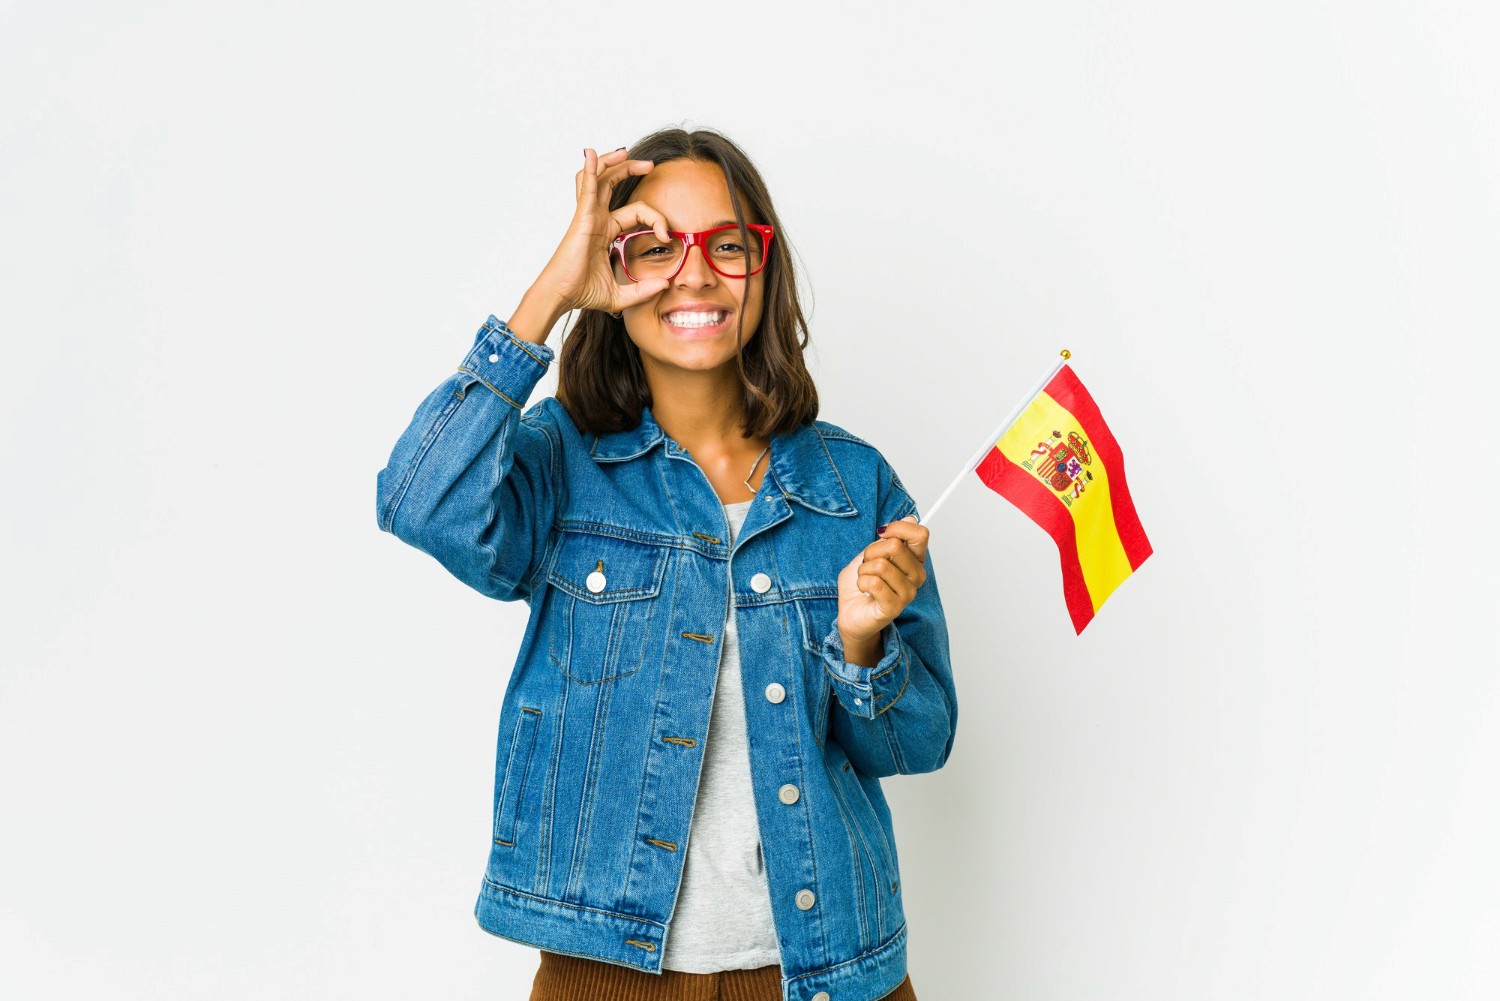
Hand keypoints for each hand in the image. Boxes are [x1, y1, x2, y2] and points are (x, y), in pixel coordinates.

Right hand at [532, 146, 674, 315]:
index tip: (667, 235)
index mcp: (605, 231)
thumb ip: (643, 290)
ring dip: (612, 162)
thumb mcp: (621, 294)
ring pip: (599, 179)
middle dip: (631, 170)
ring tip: (626, 152)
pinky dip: (589, 170)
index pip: (636, 212)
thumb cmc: (582, 293)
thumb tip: (665, 284)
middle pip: (613, 184)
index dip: (655, 219)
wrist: (562, 296)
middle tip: (651, 165)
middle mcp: (596, 218)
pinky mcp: (582, 217)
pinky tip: (591, 154)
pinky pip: (586, 187)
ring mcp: (588, 215)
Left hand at [836, 515, 929, 664]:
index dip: (897, 528)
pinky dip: (861, 582)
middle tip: (867, 565)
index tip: (881, 533)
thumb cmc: (862, 584)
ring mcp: (908, 592)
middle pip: (895, 546)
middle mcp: (917, 575)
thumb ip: (890, 538)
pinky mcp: (894, 606)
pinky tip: (864, 590)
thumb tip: (912, 518)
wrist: (851, 613)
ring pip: (881, 564)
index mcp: (914, 560)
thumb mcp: (872, 553)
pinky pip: (874, 582)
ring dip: (863, 570)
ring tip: (865, 580)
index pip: (920, 534)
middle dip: (871, 552)